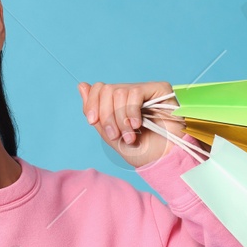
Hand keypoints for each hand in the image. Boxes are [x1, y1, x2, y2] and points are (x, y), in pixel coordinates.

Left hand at [77, 80, 191, 168]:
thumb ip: (97, 114)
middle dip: (106, 115)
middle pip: (107, 89)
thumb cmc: (142, 152)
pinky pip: (135, 92)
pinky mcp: (160, 89)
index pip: (99, 88)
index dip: (91, 103)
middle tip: (115, 135)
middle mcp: (132, 94)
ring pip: (119, 92)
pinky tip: (137, 125)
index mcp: (120, 103)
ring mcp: (146, 91)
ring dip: (120, 118)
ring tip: (129, 136)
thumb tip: (82, 85)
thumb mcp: (111, 136)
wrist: (164, 161)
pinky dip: (131, 112)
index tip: (92, 121)